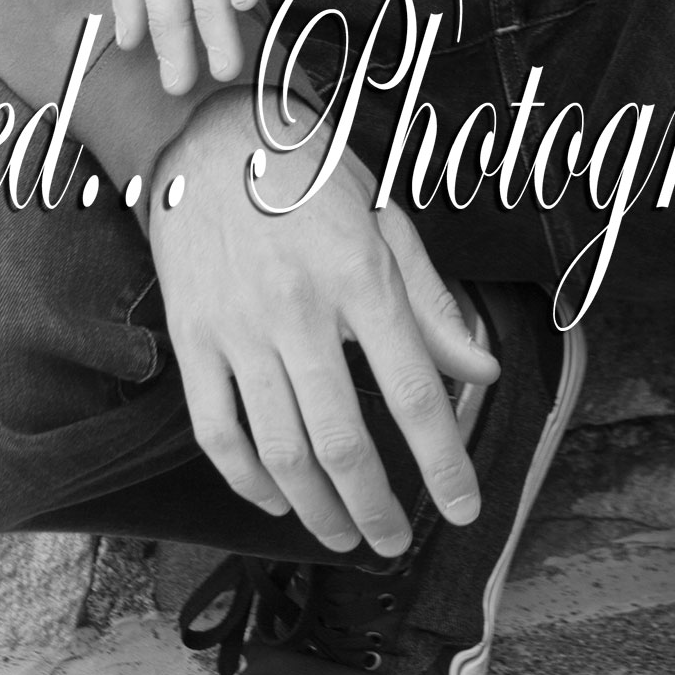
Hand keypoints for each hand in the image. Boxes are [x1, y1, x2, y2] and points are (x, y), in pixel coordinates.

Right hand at [150, 85, 495, 554]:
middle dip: (375, 506)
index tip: (463, 507)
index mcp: (360, 275)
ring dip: (317, 508)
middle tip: (395, 542)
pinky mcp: (190, 337)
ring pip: (279, 447)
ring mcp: (237, 327)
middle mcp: (298, 308)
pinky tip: (278, 499)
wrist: (210, 133)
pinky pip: (217, 429)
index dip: (443, 460)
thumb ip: (433, 304)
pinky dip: (247, 480)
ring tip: (345, 536)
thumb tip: (484, 372)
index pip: (414, 389)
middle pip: (341, 438)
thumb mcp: (387, 220)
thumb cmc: (309, 175)